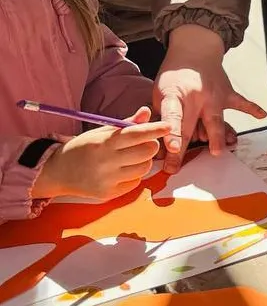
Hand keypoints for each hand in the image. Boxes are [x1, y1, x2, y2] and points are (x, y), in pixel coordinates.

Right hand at [32, 107, 171, 199]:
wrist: (58, 172)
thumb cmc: (84, 148)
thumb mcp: (101, 131)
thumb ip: (127, 124)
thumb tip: (147, 112)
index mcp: (104, 142)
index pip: (136, 134)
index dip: (155, 130)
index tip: (169, 126)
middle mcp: (105, 162)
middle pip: (147, 152)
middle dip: (150, 146)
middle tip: (142, 144)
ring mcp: (107, 180)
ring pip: (144, 168)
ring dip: (143, 161)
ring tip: (128, 158)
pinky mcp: (108, 194)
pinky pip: (136, 183)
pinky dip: (134, 175)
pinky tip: (121, 171)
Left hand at [155, 25, 266, 172]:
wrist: (194, 50)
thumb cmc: (175, 76)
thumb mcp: (159, 93)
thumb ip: (163, 117)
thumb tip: (163, 145)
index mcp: (174, 96)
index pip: (171, 117)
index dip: (170, 133)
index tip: (171, 149)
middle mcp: (195, 97)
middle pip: (189, 126)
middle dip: (182, 148)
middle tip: (176, 167)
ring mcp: (214, 96)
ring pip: (215, 119)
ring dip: (216, 136)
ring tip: (217, 152)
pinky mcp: (227, 94)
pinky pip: (241, 103)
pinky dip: (252, 109)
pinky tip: (261, 115)